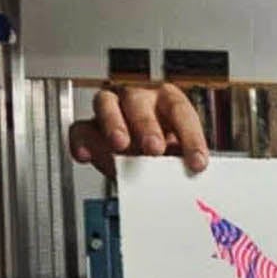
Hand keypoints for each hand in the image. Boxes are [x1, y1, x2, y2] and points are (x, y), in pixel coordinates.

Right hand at [68, 82, 209, 177]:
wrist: (140, 161)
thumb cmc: (163, 150)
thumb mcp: (177, 156)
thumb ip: (180, 162)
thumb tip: (188, 177)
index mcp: (167, 101)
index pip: (180, 111)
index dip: (190, 137)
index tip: (197, 163)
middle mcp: (138, 100)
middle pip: (139, 101)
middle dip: (147, 125)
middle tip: (154, 148)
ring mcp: (111, 109)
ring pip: (106, 104)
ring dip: (113, 124)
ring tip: (120, 146)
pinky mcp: (89, 127)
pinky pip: (79, 128)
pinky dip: (81, 141)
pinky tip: (86, 155)